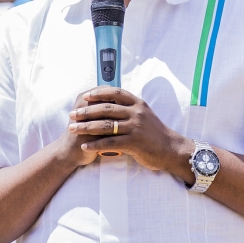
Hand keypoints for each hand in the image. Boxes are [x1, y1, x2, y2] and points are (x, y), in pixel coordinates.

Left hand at [67, 87, 193, 174]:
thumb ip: (130, 108)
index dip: (99, 93)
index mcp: (138, 104)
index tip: (84, 96)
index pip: (115, 93)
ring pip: (105, 125)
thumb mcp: (145, 115)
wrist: (171, 149)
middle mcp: (136, 113)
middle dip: (86, 111)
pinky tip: (85, 147)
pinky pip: (110, 143)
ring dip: (86, 127)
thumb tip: (111, 103)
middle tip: (72, 114)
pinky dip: (95, 145)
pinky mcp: (134, 142)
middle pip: (106, 108)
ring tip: (73, 129)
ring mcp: (136, 127)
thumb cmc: (155, 133)